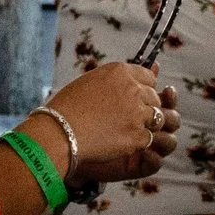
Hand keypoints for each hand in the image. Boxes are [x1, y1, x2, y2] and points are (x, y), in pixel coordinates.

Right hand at [44, 62, 180, 184]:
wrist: (58, 132)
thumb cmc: (67, 107)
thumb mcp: (90, 81)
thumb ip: (114, 80)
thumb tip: (130, 80)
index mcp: (120, 72)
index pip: (149, 76)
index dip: (143, 88)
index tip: (135, 97)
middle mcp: (133, 89)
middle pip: (154, 97)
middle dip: (145, 107)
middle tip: (128, 117)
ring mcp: (137, 113)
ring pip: (157, 118)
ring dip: (144, 124)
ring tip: (125, 130)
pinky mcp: (137, 135)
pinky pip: (148, 138)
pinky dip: (138, 142)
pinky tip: (121, 142)